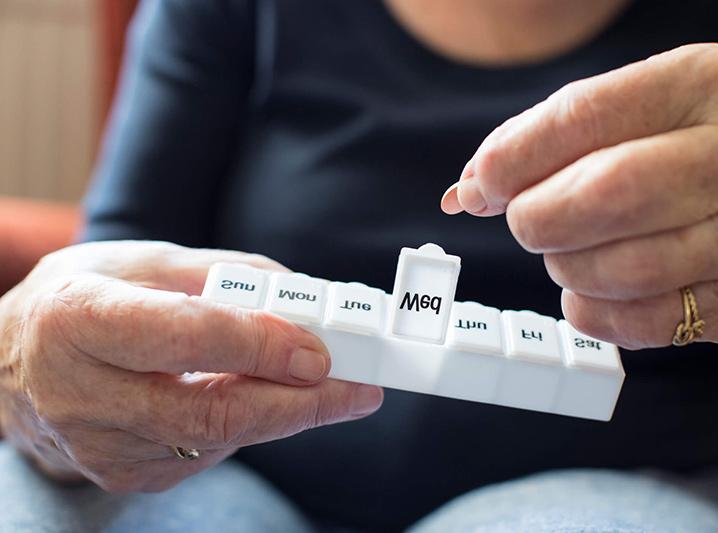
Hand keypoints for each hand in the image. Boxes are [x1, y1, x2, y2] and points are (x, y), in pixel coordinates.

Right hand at [0, 241, 381, 491]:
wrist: (13, 364)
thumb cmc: (82, 300)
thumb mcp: (141, 261)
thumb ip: (222, 274)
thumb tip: (300, 293)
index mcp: (81, 319)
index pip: (185, 337)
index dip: (261, 346)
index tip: (322, 351)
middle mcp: (82, 391)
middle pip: (212, 409)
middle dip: (301, 404)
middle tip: (359, 391)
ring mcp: (101, 445)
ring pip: (218, 436)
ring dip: (285, 414)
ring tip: (330, 388)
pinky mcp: (122, 473)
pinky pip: (206, 452)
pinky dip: (248, 426)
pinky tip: (264, 400)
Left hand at [442, 43, 717, 348]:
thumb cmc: (687, 146)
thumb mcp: (630, 111)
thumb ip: (543, 139)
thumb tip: (467, 192)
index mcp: (699, 85)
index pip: (584, 117)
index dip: (513, 159)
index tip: (481, 186)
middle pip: (605, 197)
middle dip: (537, 218)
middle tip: (526, 220)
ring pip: (619, 269)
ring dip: (565, 266)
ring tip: (569, 249)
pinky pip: (636, 322)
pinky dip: (590, 309)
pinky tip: (591, 286)